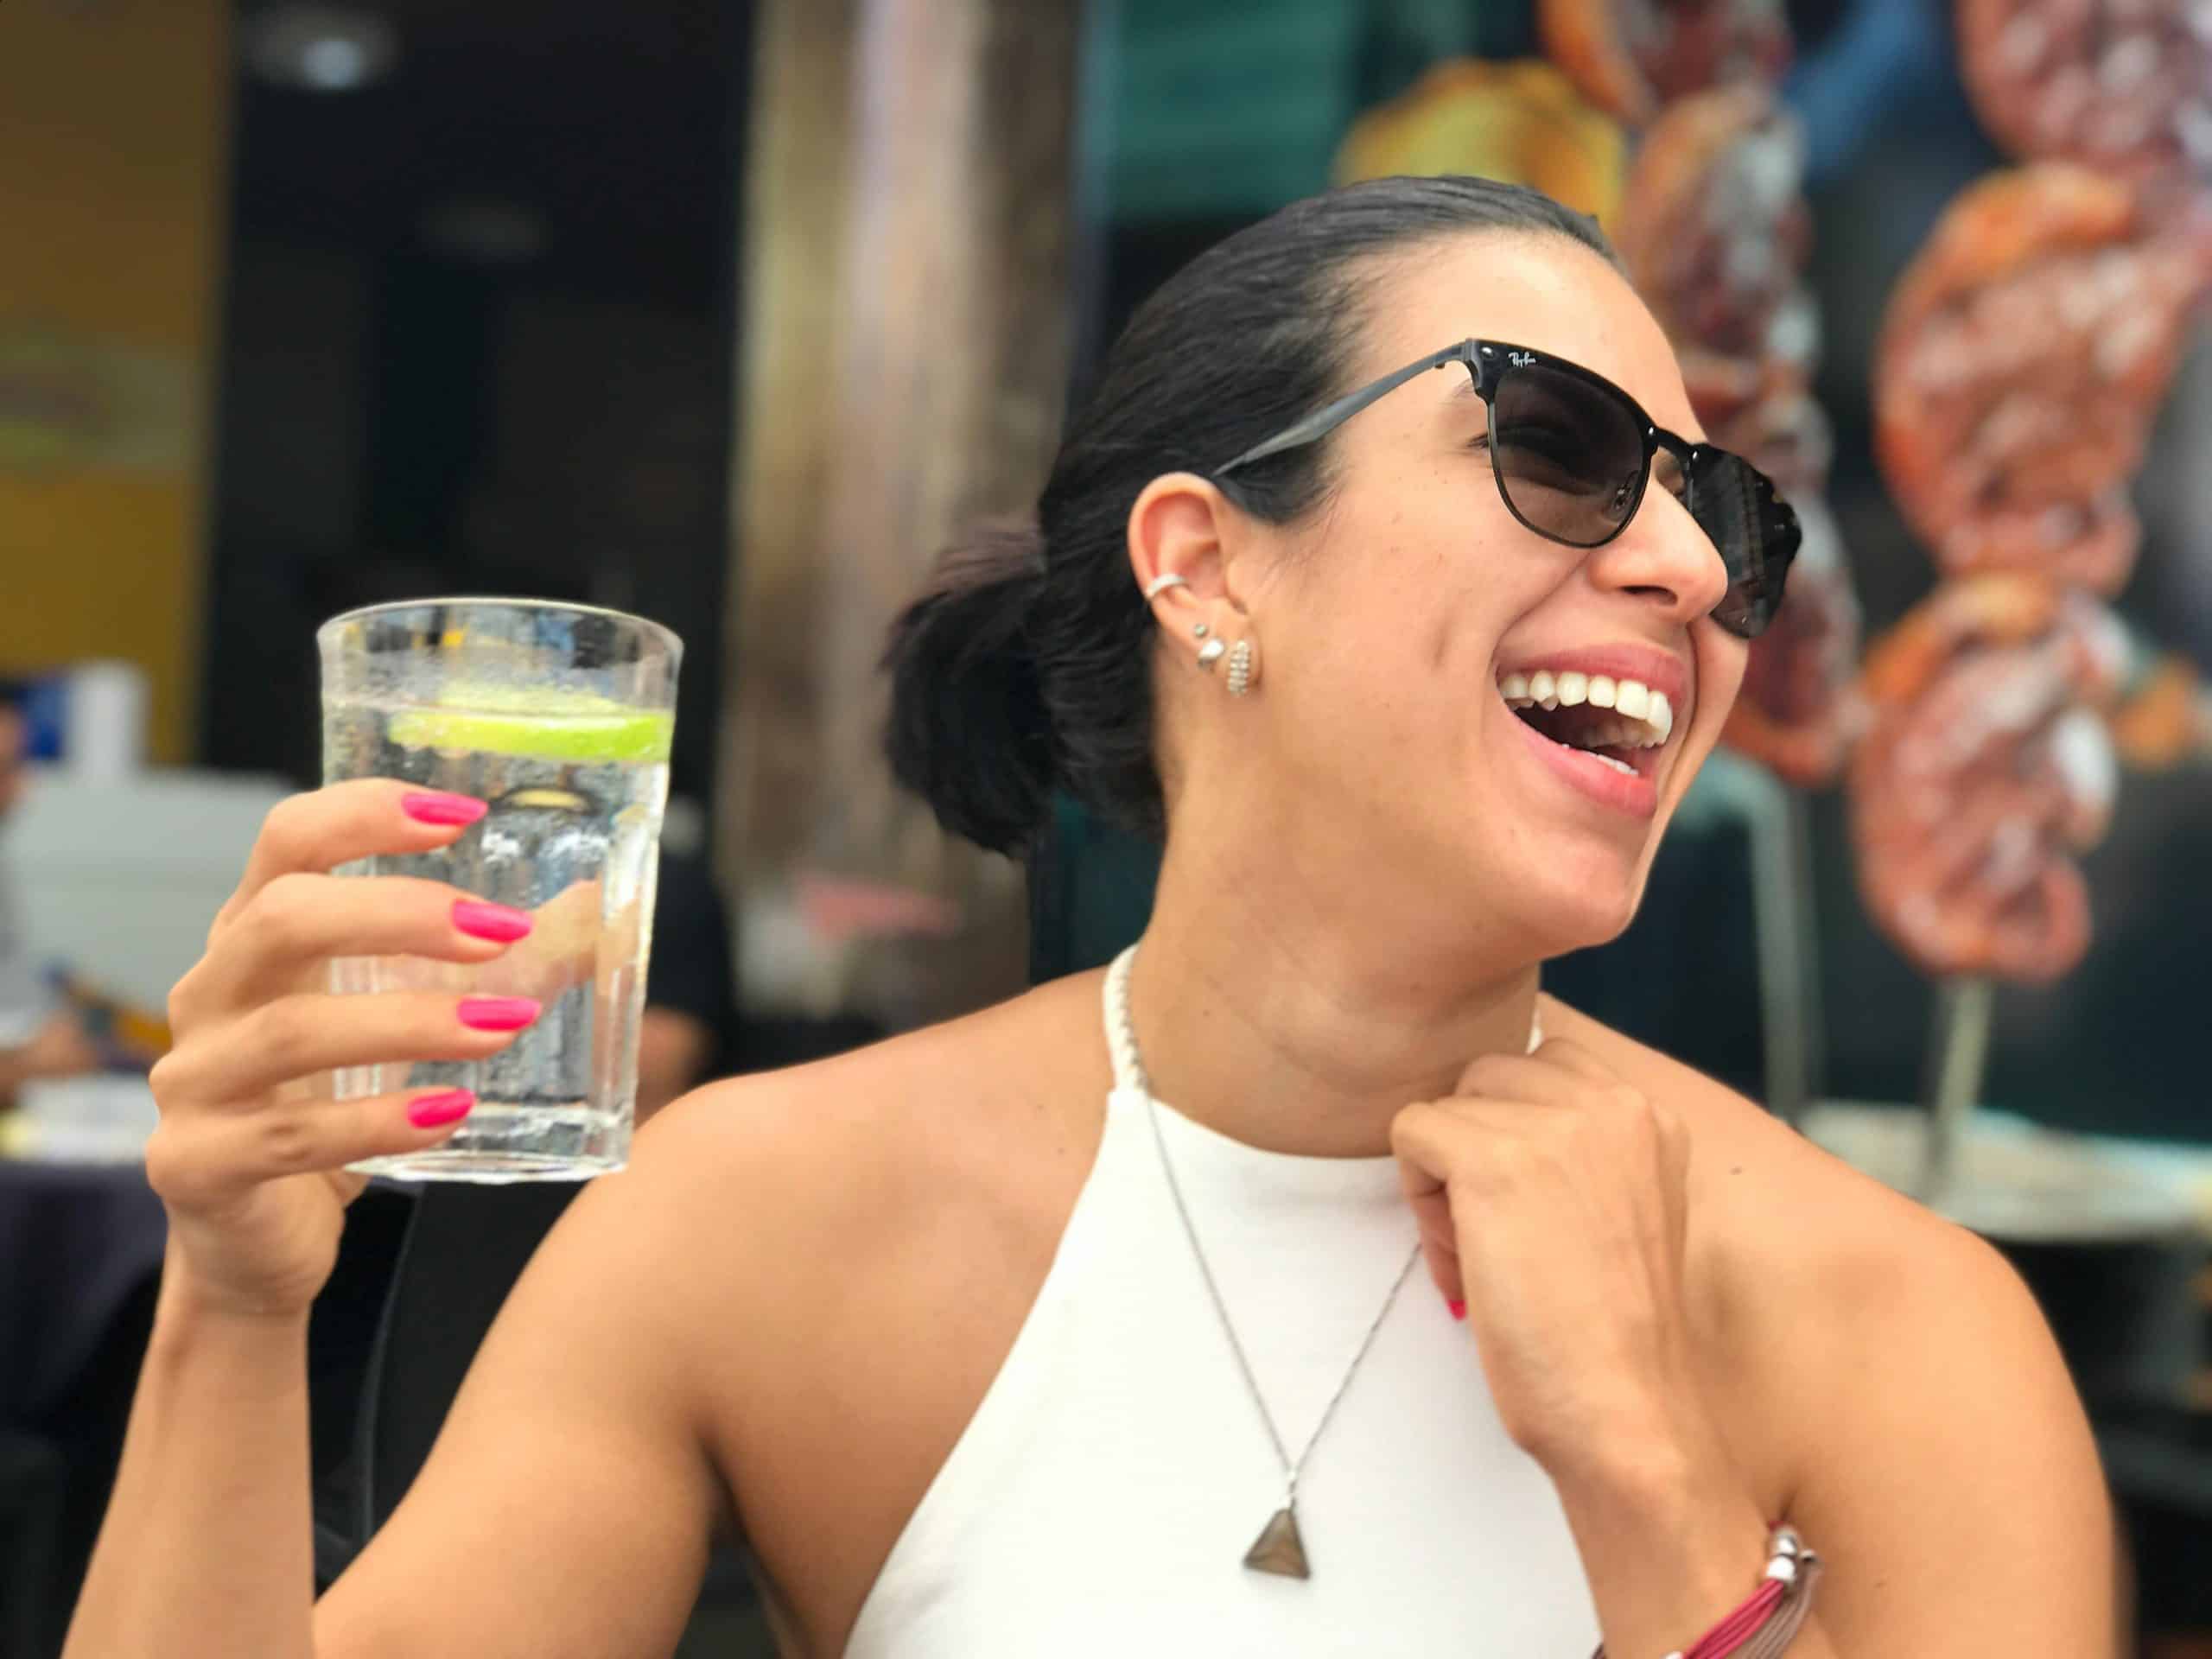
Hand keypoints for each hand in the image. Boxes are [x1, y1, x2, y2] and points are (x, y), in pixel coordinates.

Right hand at [146, 780, 542, 1318]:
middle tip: (498, 932)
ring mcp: (194, 1081)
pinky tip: (450, 1113)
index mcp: (256, 939)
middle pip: (282, 919)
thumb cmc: (333, 1106)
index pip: (288, 842)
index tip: (461, 815)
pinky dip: (379, 1123)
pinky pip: (289, 1138)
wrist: (255, 1241)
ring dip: (409, 1023)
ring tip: (501, 1029)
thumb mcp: (403, 1021)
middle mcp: (211, 995)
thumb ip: (491, 969)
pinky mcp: (196, 1165)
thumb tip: (591, 911)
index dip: (365, 814)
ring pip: (290, 1033)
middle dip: (398, 916)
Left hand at [1391, 1037, 1716, 1479]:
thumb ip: (1581, 1154)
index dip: (1513, 1134)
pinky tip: (1462, 1264)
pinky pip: (1411, 1131)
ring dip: (1444, 1177)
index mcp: (1650, 1116)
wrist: (1627, 1411)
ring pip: (1449, 1106)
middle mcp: (1614, 1104)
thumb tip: (1488, 1124)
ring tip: (1480, 1257)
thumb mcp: (1624, 1211)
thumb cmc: (1612, 1336)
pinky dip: (1418, 1198)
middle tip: (1494, 1239)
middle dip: (1475, 1148)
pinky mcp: (1493, 1162)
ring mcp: (1555, 1127)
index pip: (1543, 1067)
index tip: (1528, 1213)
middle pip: (1490, 1077)